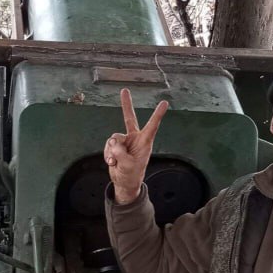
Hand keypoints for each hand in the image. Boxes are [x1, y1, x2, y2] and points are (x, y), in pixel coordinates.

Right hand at [103, 87, 168, 201]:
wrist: (124, 182)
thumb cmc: (131, 175)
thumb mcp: (128, 166)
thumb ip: (120, 153)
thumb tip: (113, 143)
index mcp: (145, 142)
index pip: (152, 126)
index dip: (158, 114)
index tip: (165, 103)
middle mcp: (135, 138)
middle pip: (129, 118)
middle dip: (126, 104)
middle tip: (124, 90)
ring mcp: (124, 141)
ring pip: (114, 138)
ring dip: (112, 150)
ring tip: (115, 161)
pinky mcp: (116, 146)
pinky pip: (108, 145)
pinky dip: (107, 154)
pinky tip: (112, 162)